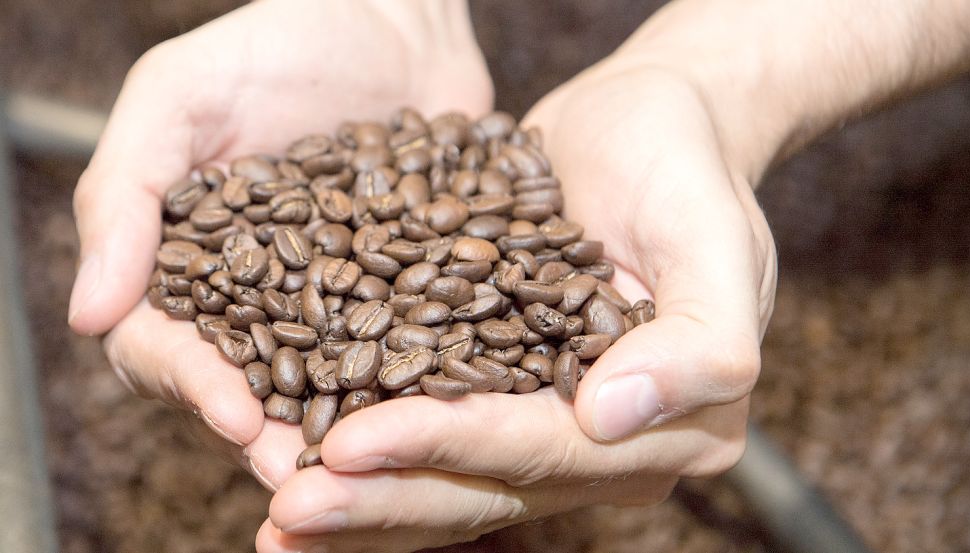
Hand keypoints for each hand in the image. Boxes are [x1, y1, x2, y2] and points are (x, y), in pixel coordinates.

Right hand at [68, 0, 491, 488]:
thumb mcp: (180, 95)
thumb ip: (124, 194)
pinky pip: (405, 342)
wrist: (395, 19)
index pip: (169, 344)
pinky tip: (437, 409)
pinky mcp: (406, 285)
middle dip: (274, 431)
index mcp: (188, 259)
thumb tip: (90, 317)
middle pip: (250, 382)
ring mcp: (336, 294)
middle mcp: (259, 291)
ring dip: (344, 427)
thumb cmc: (278, 42)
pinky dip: (415, 378)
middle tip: (309, 475)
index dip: (196, 385)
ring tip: (374, 463)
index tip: (238, 415)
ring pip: (329, 381)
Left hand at [259, 50, 775, 552]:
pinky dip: (366, 447)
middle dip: (383, 500)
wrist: (650, 126)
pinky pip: (427, 425)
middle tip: (288, 513)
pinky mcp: (500, 385)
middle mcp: (603, 442)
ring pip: (445, 475)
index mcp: (669, 425)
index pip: (542, 451)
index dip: (446, 449)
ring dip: (362, 498)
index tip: (349, 445)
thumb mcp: (717, 240)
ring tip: (276, 515)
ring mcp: (546, 418)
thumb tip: (610, 416)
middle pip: (483, 486)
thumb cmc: (687, 169)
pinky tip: (295, 452)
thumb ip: (701, 342)